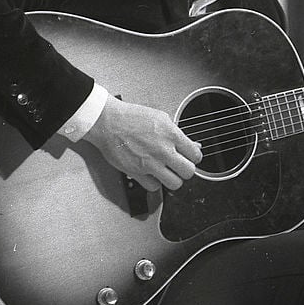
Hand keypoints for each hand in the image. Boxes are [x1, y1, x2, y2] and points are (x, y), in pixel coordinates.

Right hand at [83, 96, 202, 191]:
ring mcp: (150, 163)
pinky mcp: (137, 172)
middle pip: (188, 172)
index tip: (189, 157)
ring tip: (167, 172)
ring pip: (175, 184)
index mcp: (171, 134)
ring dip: (172, 179)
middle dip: (185, 170)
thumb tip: (192, 145)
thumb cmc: (130, 117)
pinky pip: (154, 187)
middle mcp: (163, 150)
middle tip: (179, 166)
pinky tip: (151, 174)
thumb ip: (177, 133)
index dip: (194, 157)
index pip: (196, 155)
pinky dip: (154, 182)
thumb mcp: (160, 118)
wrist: (108, 121)